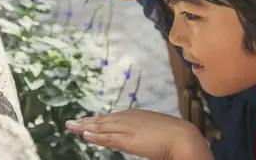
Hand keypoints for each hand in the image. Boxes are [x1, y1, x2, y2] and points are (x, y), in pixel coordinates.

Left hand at [65, 109, 213, 159]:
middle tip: (71, 123)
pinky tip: (85, 135)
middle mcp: (129, 119)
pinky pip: (108, 138)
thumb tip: (140, 138)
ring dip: (85, 127)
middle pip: (103, 121)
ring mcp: (128, 128)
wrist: (184, 137)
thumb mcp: (154, 132)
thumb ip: (144, 133)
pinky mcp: (128, 139)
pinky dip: (96, 136)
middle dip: (86, 122)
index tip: (86, 123)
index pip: (111, 118)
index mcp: (135, 116)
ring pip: (102, 127)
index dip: (97, 121)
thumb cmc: (175, 137)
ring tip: (71, 127)